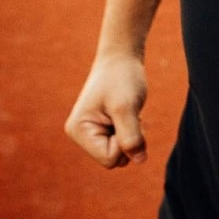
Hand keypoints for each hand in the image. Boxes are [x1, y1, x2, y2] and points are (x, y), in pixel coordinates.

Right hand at [64, 54, 148, 168]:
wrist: (122, 57)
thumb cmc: (122, 78)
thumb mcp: (127, 107)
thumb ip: (131, 136)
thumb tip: (139, 161)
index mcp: (79, 131)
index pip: (110, 159)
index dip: (125, 143)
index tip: (125, 117)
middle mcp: (80, 135)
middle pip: (115, 159)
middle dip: (128, 140)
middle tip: (129, 114)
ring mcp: (91, 132)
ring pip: (121, 153)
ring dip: (131, 135)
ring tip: (127, 112)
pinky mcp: (103, 129)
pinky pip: (123, 143)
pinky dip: (132, 130)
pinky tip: (127, 113)